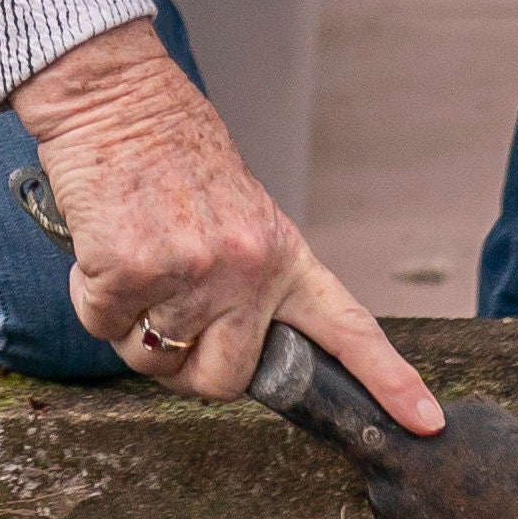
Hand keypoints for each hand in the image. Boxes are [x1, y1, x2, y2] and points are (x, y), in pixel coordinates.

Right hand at [5, 20, 439, 433]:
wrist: (116, 96)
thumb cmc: (170, 150)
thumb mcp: (238, 212)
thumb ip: (249, 279)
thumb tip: (232, 343)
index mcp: (281, 254)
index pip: (347, 327)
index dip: (389, 381)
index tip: (424, 422)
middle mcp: (245, 269)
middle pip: (224, 380)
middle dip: (187, 365)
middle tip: (166, 311)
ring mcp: (189, 273)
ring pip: (151, 360)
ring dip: (131, 324)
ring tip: (133, 257)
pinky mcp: (129, 270)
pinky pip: (103, 326)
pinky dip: (93, 298)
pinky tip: (102, 247)